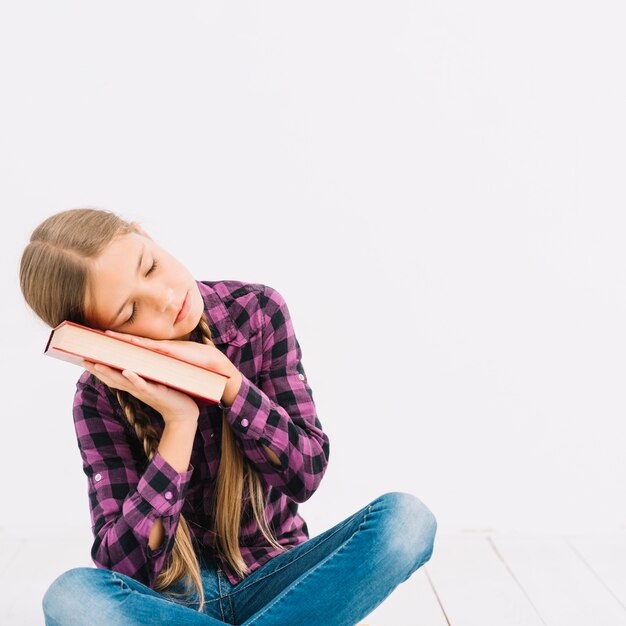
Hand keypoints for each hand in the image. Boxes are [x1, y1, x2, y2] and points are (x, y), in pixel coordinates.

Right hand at [82, 360, 199, 424]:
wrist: (183, 414)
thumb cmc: (169, 397)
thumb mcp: (152, 384)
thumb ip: (142, 377)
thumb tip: (132, 366)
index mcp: (134, 386)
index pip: (112, 377)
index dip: (98, 369)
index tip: (84, 359)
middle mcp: (136, 389)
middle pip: (112, 378)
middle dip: (97, 369)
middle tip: (82, 359)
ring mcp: (145, 391)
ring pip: (124, 381)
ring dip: (110, 372)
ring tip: (97, 363)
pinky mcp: (156, 392)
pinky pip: (144, 385)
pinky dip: (135, 378)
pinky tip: (126, 371)